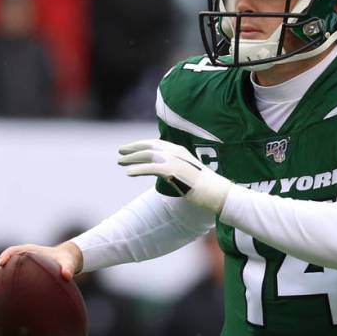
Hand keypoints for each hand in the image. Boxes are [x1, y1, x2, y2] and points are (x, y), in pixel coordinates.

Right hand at [0, 241, 82, 308]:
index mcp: (28, 252)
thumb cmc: (65, 261)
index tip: (1, 262)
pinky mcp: (16, 279)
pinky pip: (3, 286)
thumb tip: (67, 275)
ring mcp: (15, 270)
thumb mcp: (67, 262)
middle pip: (0, 267)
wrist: (63, 263)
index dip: (6, 256)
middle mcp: (19, 260)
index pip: (13, 251)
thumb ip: (68, 267)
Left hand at [118, 139, 232, 212]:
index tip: (130, 148)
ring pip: (147, 156)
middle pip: (149, 146)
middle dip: (133, 149)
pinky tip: (129, 173)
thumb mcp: (188, 172)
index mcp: (179, 150)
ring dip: (132, 158)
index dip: (141, 144)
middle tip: (120, 152)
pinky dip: (138, 169)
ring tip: (120, 162)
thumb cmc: (204, 186)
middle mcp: (175, 152)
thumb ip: (176, 168)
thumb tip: (166, 173)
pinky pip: (150, 168)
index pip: (156, 143)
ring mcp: (174, 161)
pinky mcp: (172, 171)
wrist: (217, 192)